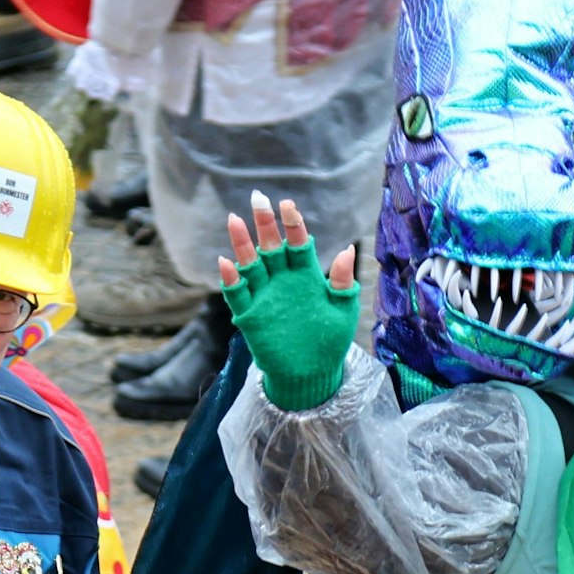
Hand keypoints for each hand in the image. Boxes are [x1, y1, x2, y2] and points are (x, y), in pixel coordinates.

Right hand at [217, 191, 358, 411]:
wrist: (310, 374)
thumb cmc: (329, 341)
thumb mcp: (342, 311)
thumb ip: (343, 282)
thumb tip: (347, 251)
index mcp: (305, 277)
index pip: (297, 243)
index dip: (292, 224)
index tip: (287, 204)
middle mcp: (282, 282)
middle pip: (271, 247)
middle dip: (264, 224)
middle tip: (257, 199)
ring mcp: (264, 297)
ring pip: (250, 265)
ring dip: (242, 244)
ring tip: (233, 220)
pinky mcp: (251, 316)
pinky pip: (237, 294)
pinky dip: (231, 280)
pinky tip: (226, 263)